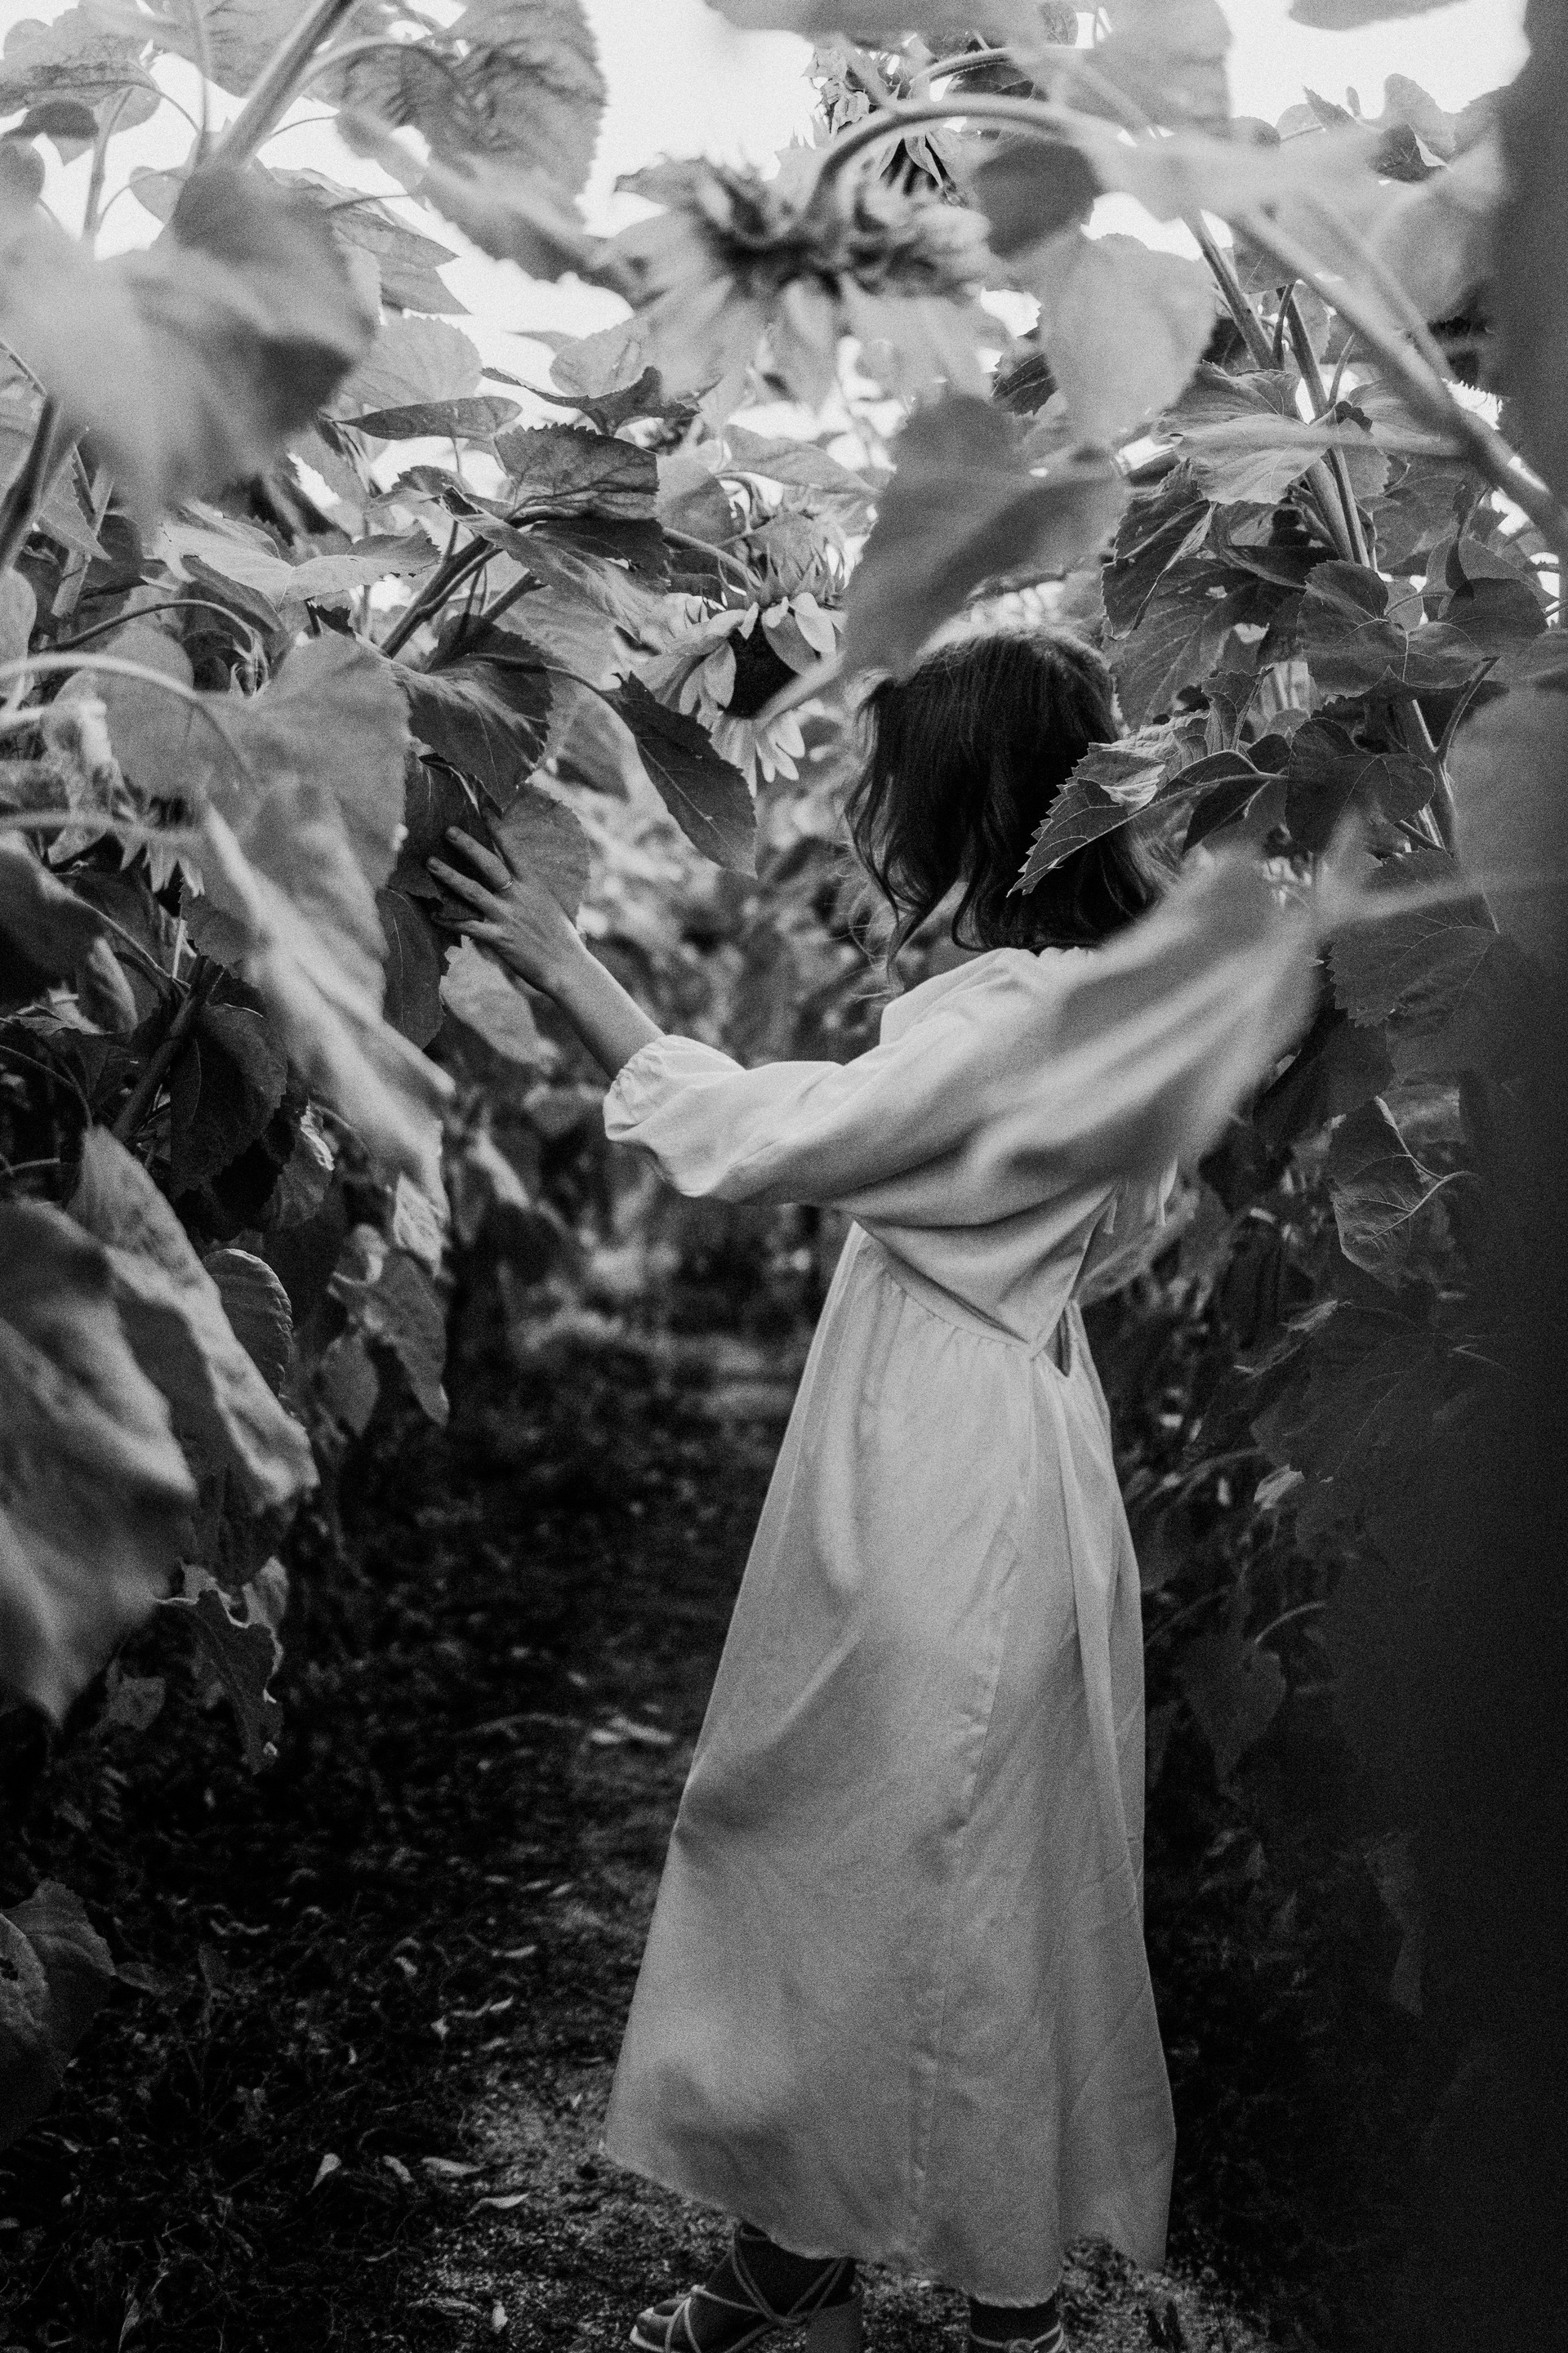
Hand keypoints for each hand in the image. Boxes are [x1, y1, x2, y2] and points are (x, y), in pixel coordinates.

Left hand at [427, 826, 584, 994]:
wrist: (567, 968)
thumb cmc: (562, 938)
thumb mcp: (551, 906)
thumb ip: (532, 891)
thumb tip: (520, 880)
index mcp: (534, 884)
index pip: (513, 850)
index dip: (497, 829)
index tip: (484, 810)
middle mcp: (519, 896)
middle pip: (489, 865)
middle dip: (468, 846)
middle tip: (448, 831)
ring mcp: (508, 917)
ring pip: (473, 892)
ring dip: (450, 877)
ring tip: (431, 863)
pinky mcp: (499, 939)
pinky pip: (468, 927)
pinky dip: (450, 920)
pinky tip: (433, 914)